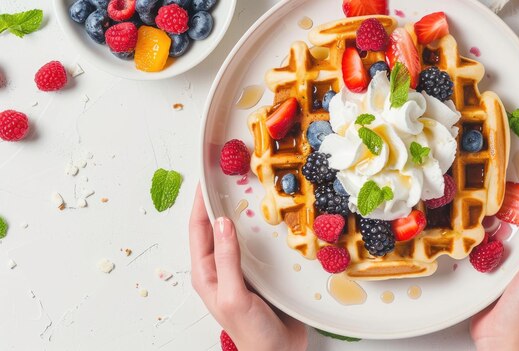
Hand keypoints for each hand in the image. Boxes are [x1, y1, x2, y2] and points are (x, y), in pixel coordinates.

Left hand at [189, 185, 307, 350]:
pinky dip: (262, 227)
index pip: (198, 228)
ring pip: (239, 231)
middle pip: (217, 225)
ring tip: (252, 188)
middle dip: (221, 199)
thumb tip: (223, 223)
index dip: (200, 201)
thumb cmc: (251, 333)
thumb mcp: (233, 296)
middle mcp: (220, 266)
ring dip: (243, 211)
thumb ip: (227, 260)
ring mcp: (241, 268)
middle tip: (232, 175)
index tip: (206, 176)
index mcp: (205, 272)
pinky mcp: (261, 271)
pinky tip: (273, 217)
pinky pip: (259, 242)